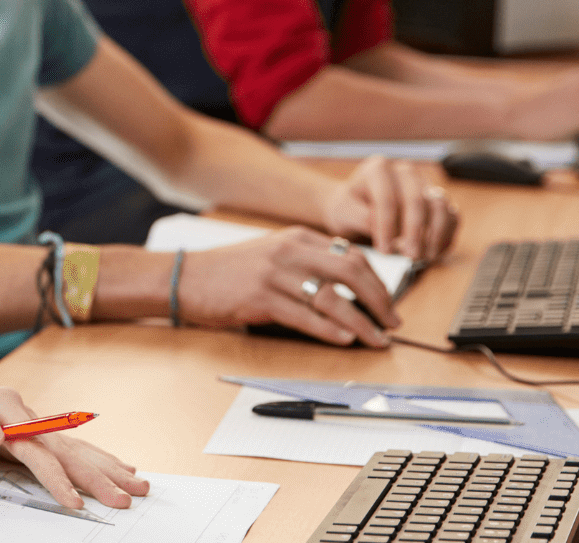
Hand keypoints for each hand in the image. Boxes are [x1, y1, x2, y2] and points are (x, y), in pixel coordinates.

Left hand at [0, 370, 149, 510]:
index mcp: (6, 409)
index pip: (41, 450)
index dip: (60, 478)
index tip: (77, 503)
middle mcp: (22, 414)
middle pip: (68, 448)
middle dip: (100, 475)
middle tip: (131, 497)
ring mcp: (23, 424)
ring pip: (73, 448)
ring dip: (104, 466)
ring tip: (138, 480)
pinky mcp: (18, 435)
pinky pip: (61, 449)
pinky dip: (88, 458)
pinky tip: (107, 464)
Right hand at [178, 226, 396, 346]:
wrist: (186, 277)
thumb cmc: (229, 271)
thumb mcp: (272, 254)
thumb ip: (307, 262)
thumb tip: (349, 288)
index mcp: (296, 237)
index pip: (352, 256)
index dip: (379, 282)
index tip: (389, 305)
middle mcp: (289, 251)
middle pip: (351, 273)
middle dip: (380, 301)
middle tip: (392, 323)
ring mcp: (274, 274)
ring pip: (332, 298)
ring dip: (361, 322)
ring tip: (376, 339)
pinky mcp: (260, 298)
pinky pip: (305, 315)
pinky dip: (330, 330)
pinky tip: (345, 339)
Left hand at [323, 156, 456, 260]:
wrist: (356, 208)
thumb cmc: (349, 209)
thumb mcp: (343, 212)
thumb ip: (361, 218)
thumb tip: (383, 230)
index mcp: (378, 169)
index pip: (387, 199)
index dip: (387, 227)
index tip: (384, 250)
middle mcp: (405, 172)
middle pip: (417, 201)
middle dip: (415, 232)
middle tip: (411, 256)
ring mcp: (424, 184)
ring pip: (440, 205)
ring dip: (436, 234)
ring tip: (426, 256)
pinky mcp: (438, 200)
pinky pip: (452, 215)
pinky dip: (447, 234)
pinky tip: (436, 252)